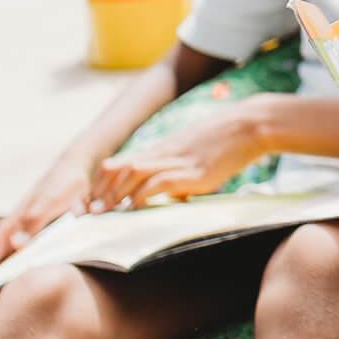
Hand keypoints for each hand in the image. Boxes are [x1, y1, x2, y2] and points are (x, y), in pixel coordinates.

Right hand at [0, 156, 93, 283]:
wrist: (77, 169)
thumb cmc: (63, 185)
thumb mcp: (52, 201)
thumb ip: (35, 221)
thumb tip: (15, 245)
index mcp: (10, 227)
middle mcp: (12, 233)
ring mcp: (23, 235)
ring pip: (5, 264)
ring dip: (2, 285)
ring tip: (6, 309)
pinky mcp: (38, 236)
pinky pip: (23, 260)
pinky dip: (20, 276)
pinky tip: (29, 288)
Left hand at [86, 107, 265, 211]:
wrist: (251, 125)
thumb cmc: (230, 139)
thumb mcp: (198, 150)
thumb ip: (182, 168)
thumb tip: (178, 191)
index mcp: (165, 147)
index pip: (123, 162)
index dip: (105, 180)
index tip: (94, 199)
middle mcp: (166, 152)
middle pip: (122, 168)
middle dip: (102, 191)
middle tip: (87, 212)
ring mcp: (178, 162)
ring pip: (134, 174)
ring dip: (115, 195)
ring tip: (103, 213)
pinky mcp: (193, 173)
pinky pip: (159, 183)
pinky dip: (143, 196)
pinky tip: (135, 208)